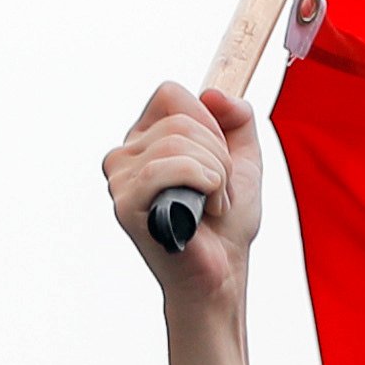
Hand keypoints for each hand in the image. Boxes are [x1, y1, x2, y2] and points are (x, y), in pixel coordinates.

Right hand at [102, 84, 266, 296]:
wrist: (224, 272)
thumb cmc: (226, 222)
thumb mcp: (244, 158)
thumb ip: (237, 118)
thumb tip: (215, 92)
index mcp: (146, 139)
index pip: (170, 94)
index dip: (208, 121)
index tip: (220, 158)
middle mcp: (125, 156)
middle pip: (180, 118)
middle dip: (219, 154)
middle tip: (220, 190)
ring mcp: (120, 180)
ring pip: (177, 141)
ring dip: (216, 174)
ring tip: (214, 204)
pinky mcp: (126, 204)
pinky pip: (167, 168)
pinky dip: (203, 183)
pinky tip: (205, 210)